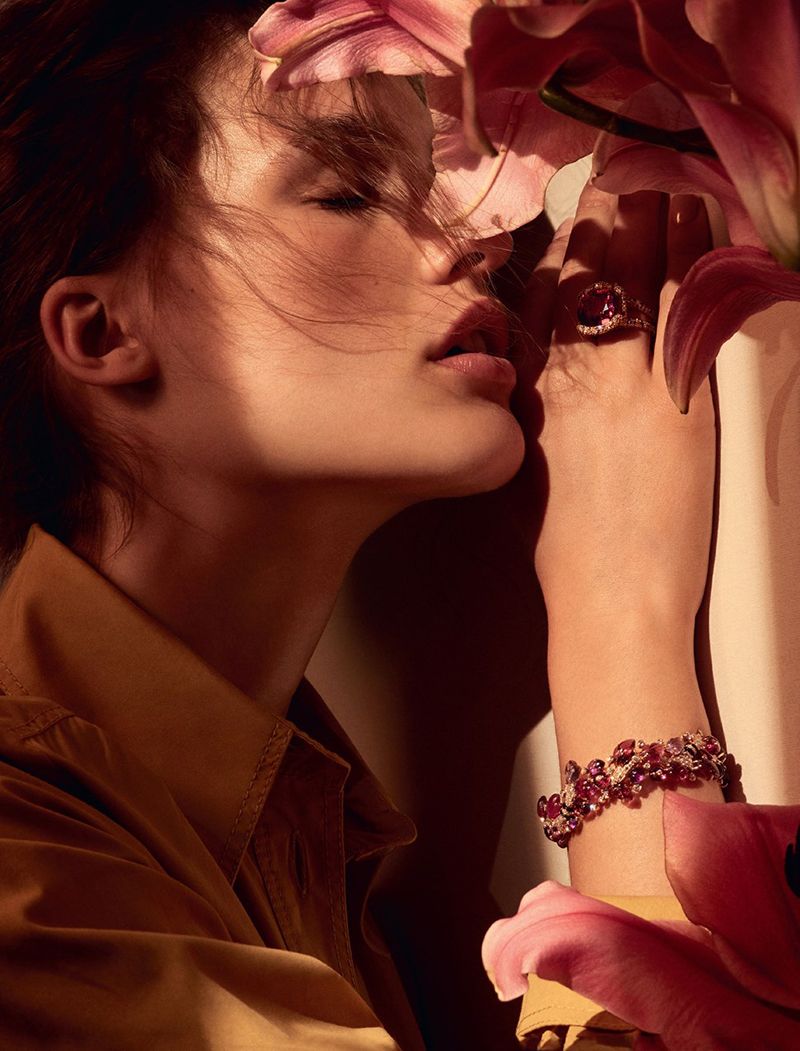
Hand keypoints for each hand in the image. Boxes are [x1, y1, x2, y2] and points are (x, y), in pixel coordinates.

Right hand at [509, 185, 715, 629]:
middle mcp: (572, 377)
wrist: (610, 598)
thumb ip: (519, 416)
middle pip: (585, 274)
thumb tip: (526, 384)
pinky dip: (694, 259)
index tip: (568, 216)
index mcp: (527, 394)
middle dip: (602, 216)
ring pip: (635, 280)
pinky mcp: (680, 401)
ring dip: (650, 219)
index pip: (536, 299)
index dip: (556, 249)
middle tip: (616, 172)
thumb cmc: (562, 552)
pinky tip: (699, 221)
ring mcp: (627, 385)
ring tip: (662, 178)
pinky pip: (686, 311)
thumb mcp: (518, 475)